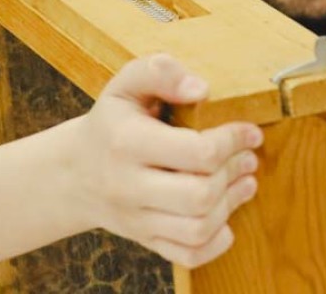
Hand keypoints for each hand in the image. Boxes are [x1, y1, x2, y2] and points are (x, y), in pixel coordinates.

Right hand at [68, 54, 262, 267]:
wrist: (75, 172)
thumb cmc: (111, 122)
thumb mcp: (125, 85)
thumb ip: (160, 72)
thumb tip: (200, 89)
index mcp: (126, 143)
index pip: (196, 151)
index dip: (233, 140)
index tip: (250, 132)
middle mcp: (128, 187)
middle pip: (199, 196)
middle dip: (234, 174)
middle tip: (248, 158)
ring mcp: (136, 219)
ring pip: (197, 228)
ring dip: (232, 205)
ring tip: (244, 182)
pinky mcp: (144, 240)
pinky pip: (187, 255)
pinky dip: (216, 242)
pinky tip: (225, 216)